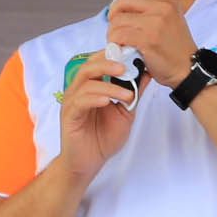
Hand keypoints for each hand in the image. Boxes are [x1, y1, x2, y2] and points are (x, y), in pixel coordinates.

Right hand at [59, 54, 142, 186]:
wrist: (89, 163)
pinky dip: (94, 99)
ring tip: (126, 94)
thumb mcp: (125, 112)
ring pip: (86, 83)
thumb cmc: (103, 138)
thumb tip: (146, 73)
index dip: (111, 55)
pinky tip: (107, 102)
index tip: (129, 54)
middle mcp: (79, 91)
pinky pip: (80, 102)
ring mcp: (72, 103)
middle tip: (125, 67)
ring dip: (108, 86)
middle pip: (88, 66)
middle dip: (107, 63)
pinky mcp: (69, 116)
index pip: (97, 62)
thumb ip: (134, 93)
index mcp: (91, 87)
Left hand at [105, 0, 197, 88]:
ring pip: (118, 20)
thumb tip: (125, 6)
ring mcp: (156, 22)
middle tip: (115, 27)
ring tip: (118, 42)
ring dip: (112, 32)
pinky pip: (119, 35)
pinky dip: (114, 43)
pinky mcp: (148, 39)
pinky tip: (120, 49)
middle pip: (123, 0)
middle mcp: (163, 6)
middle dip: (113, 14)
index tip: (121, 12)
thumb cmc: (176, 49)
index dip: (121, 0)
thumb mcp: (171, 19)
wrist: (188, 69)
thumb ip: (153, 9)